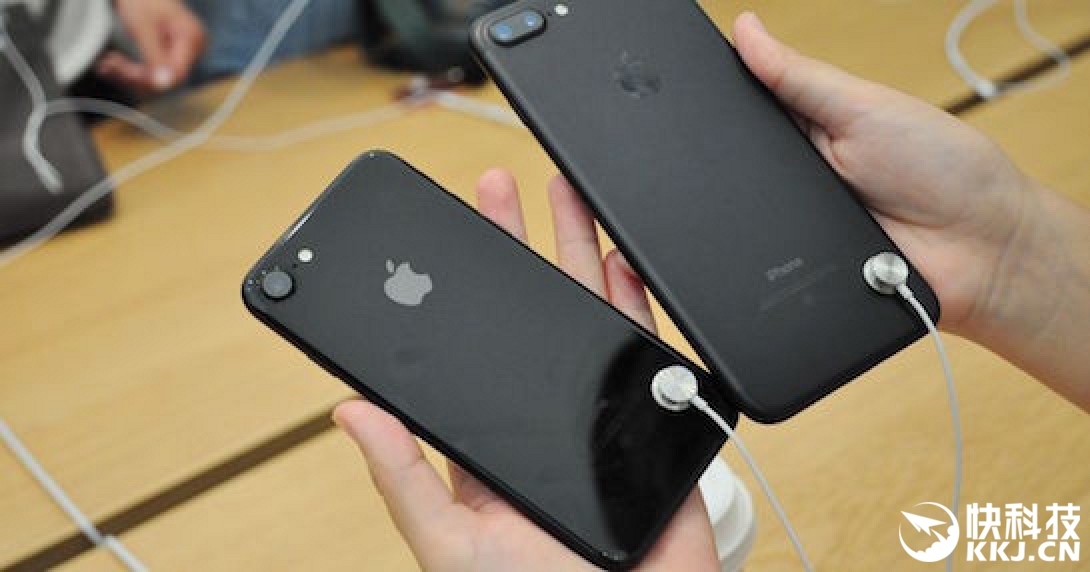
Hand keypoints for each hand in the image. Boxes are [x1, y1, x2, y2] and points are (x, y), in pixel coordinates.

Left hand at [97, 0, 204, 92]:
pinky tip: (114, 63)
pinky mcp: (173, 54)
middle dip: (133, 75)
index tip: (119, 70)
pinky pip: (154, 70)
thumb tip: (164, 86)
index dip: (149, 79)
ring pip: (157, 77)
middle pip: (165, 78)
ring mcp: (185, 52)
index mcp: (192, 39)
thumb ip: (154, 57)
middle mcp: (194, 48)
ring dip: (128, 74)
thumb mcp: (143, 26)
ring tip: (105, 64)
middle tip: (107, 64)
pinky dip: (132, 69)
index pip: (176, 74)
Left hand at [334, 172, 720, 570]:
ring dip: (574, 249)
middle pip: (526, 314)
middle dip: (513, 245)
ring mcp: (599, 412)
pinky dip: (636, 296)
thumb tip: (350, 411)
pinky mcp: (652, 417)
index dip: (457, 293)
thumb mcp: (451, 543)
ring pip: (586, 314)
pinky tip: (618, 255)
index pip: (467, 348)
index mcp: (488, 442)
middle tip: (493, 186)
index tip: (440, 241)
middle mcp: (542, 416)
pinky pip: (646, 345)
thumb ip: (403, 479)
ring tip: (559, 191)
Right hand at [733, 12, 1036, 336]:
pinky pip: (765, 256)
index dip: (726, 95)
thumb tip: (747, 28)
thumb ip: (800, 76)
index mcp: (811, 121)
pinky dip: (773, 249)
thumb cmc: (943, 167)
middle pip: (739, 160)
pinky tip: (798, 232)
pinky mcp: (801, 259)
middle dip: (746, 156)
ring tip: (810, 194)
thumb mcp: (863, 106)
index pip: (749, 102)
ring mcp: (798, 215)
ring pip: (745, 210)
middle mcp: (799, 169)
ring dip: (763, 203)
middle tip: (784, 153)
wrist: (981, 250)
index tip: (707, 87)